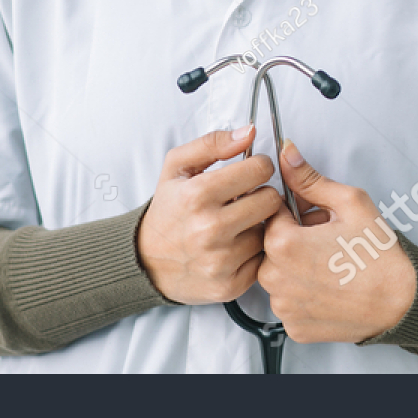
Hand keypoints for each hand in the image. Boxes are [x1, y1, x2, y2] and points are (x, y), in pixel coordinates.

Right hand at [137, 125, 283, 304]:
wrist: (146, 261)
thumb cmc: (167, 210)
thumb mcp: (177, 166)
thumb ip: (213, 143)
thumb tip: (250, 132)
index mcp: (197, 194)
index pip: (260, 169)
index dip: (258, 166)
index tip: (250, 172)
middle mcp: (210, 228)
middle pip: (271, 200)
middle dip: (262, 194)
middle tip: (246, 198)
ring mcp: (221, 260)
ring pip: (270, 231)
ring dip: (258, 225)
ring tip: (238, 223)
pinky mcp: (230, 285)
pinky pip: (263, 260)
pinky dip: (254, 252)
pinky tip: (237, 245)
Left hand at [258, 141, 416, 343]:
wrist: (404, 303)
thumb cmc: (379, 255)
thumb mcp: (349, 203)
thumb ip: (310, 179)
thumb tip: (287, 154)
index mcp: (282, 243)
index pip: (271, 213)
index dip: (295, 210)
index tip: (317, 218)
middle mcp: (274, 278)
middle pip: (271, 245)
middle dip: (294, 238)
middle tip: (327, 241)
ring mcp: (283, 306)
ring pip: (278, 274)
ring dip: (296, 267)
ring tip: (330, 265)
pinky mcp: (295, 327)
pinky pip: (289, 301)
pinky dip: (304, 293)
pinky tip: (329, 288)